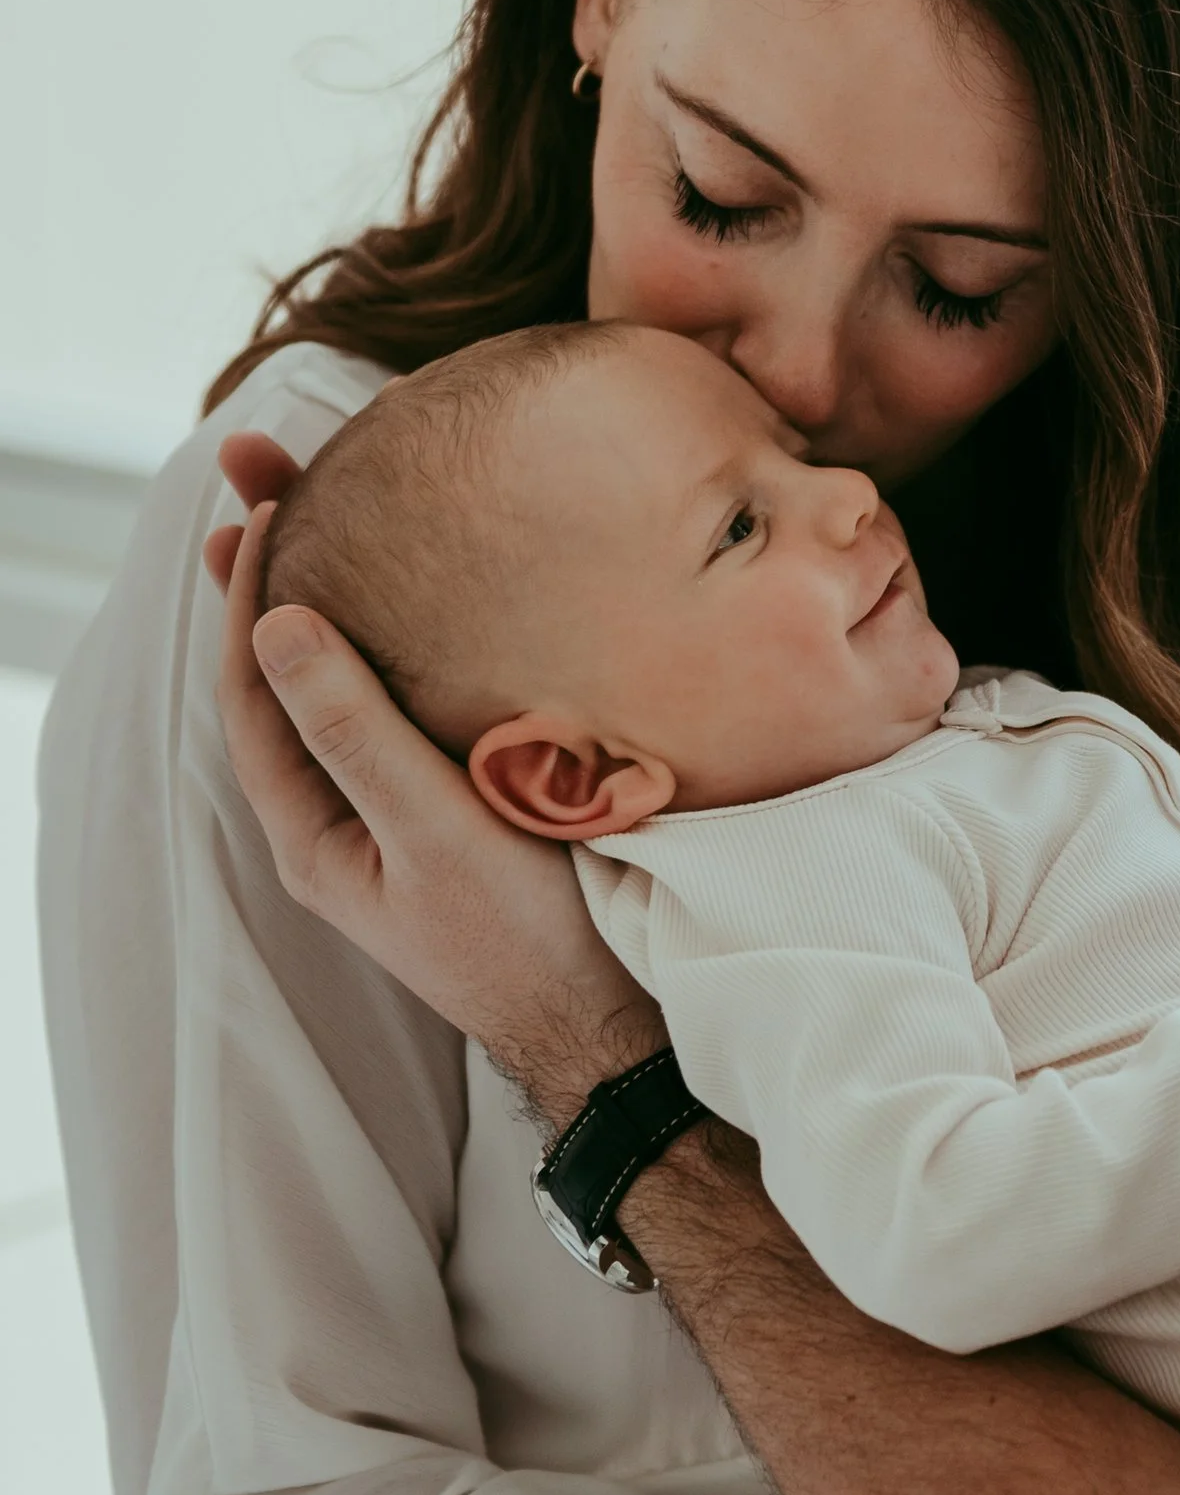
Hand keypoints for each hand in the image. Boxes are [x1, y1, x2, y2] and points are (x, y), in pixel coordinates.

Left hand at [206, 433, 653, 1117]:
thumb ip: (357, 731)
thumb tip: (277, 623)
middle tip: (266, 464)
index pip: (252, 687)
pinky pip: (401, 708)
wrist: (612, 1030)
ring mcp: (398, 816)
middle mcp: (342, 820)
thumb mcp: (437, 833)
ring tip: (333, 506)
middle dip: (274, 571)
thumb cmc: (530, 942)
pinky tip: (427, 597)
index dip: (252, 589)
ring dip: (335, 595)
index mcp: (314, 831)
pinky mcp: (457, 813)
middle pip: (284, 674)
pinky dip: (397, 638)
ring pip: (343, 685)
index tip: (269, 496)